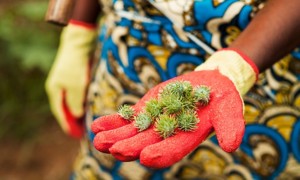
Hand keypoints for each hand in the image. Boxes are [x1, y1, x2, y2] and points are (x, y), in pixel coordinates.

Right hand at [45, 20, 96, 137]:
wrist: (79, 43)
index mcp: (55, 90)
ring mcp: (65, 81)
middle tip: (81, 131)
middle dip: (72, 119)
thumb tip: (76, 115)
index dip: (67, 124)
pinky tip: (88, 105)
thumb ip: (75, 102)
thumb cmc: (76, 66)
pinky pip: (76, 93)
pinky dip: (81, 101)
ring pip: (71, 100)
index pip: (60, 112)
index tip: (75, 135)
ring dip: (77, 111)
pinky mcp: (74, 76)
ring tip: (85, 121)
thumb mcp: (76, 86)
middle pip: (64, 107)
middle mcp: (58, 87)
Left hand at [91, 49, 258, 167]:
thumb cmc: (223, 98)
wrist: (210, 83)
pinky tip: (97, 125)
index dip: (160, 154)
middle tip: (114, 150)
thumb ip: (230, 127)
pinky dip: (113, 121)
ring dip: (115, 136)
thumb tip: (232, 145)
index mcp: (187, 137)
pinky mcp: (147, 109)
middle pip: (146, 143)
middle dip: (130, 147)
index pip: (172, 149)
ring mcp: (154, 121)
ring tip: (98, 140)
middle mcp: (168, 133)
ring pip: (132, 132)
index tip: (145, 156)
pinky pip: (128, 117)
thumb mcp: (230, 110)